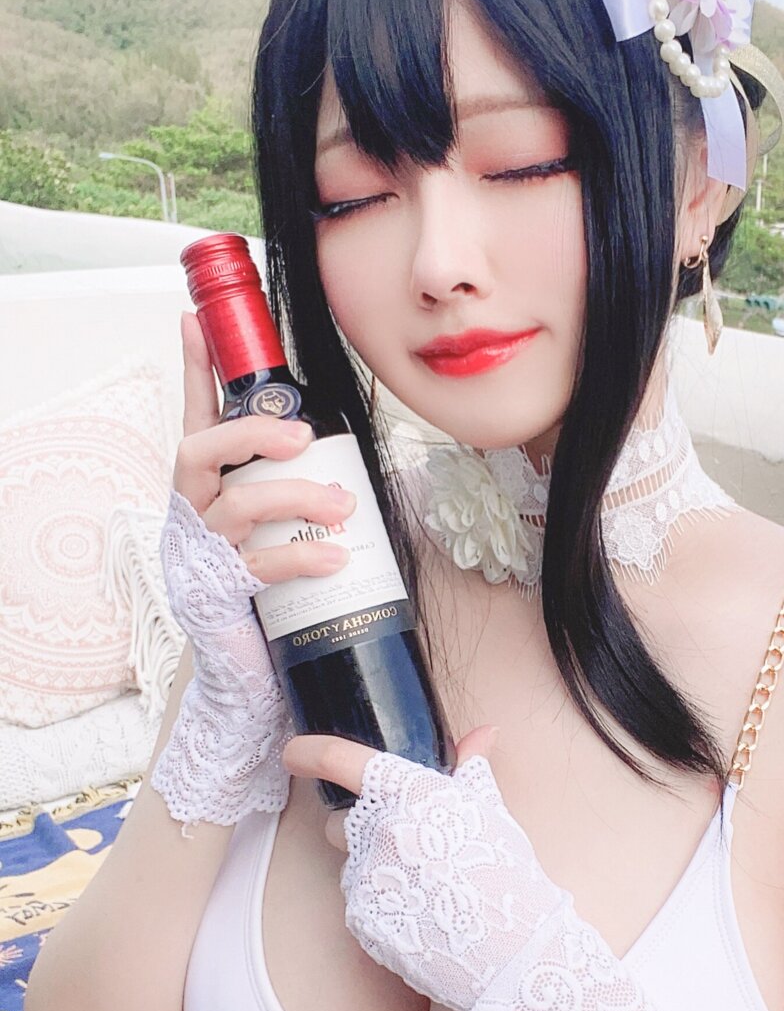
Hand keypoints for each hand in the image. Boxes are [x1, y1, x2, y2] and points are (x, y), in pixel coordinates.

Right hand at [149, 313, 355, 831]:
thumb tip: (367, 469)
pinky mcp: (212, 599)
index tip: (194, 320)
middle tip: (306, 437)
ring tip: (342, 508)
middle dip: (252, 433)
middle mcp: (189, 518)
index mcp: (206, 493)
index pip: (194, 420)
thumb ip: (312, 499)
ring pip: (235, 506)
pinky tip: (337, 558)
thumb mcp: (293, 539)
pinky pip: (254, 566)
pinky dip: (300, 556)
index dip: (194, 371)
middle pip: (201, 452)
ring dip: (294, 498)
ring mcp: (194, 559)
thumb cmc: (280, 604)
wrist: (256, 690)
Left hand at [283, 729, 672, 1010]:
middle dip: (361, 832)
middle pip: (340, 822)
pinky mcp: (361, 919)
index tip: (295, 753)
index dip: (309, 753)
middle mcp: (381, 831)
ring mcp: (367, 878)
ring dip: (377, 872)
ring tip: (426, 891)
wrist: (512, 950)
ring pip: (353, 867)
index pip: (341, 762)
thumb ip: (472, 771)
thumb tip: (481, 735)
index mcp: (412, 795)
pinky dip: (383, 907)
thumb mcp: (491, 815)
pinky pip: (361, 904)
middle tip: (405, 849)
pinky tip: (420, 915)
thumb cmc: (507, 876)